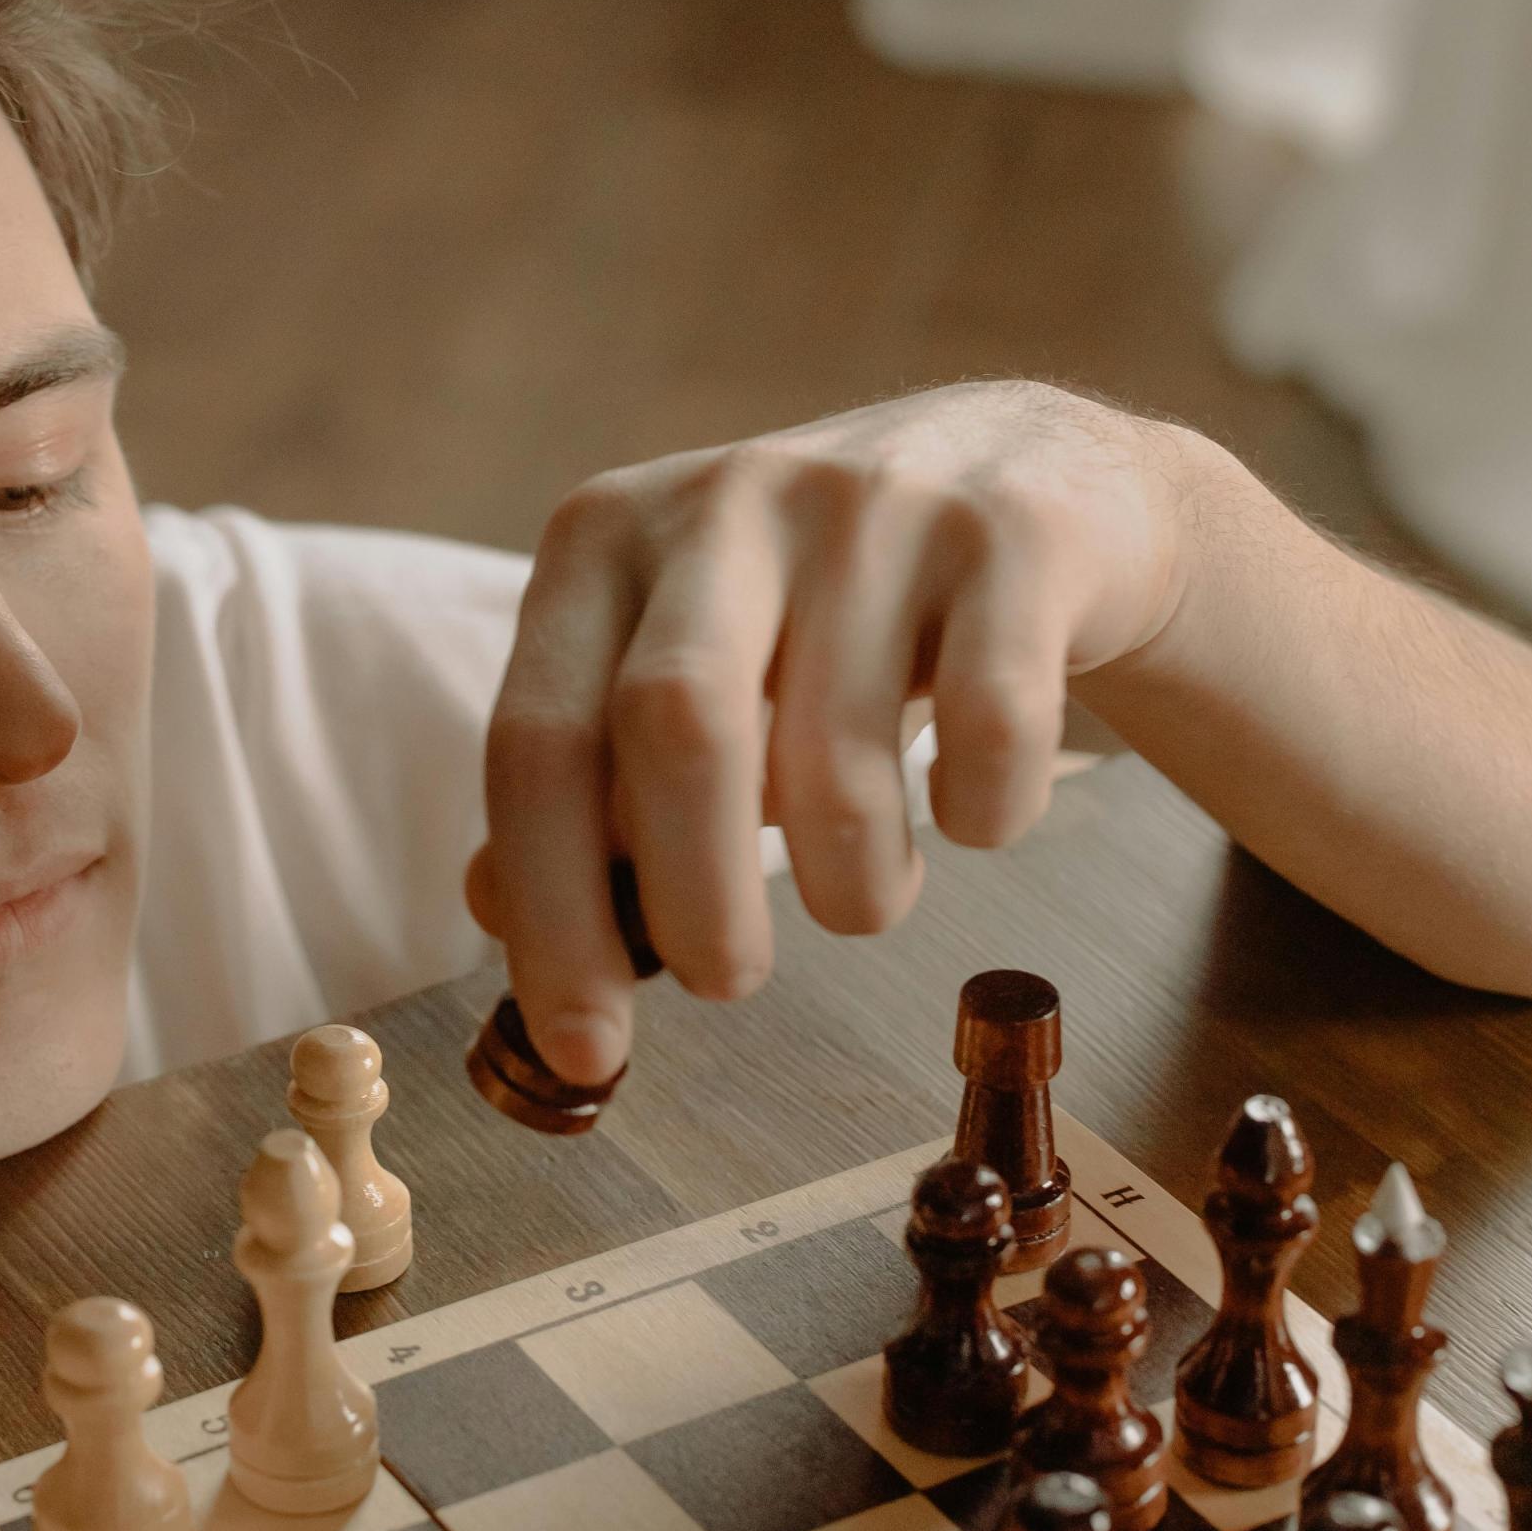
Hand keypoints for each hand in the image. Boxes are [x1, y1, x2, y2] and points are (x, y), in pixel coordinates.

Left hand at [471, 380, 1220, 1084]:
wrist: (1039, 478)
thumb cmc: (825, 614)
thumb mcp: (684, 669)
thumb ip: (586, 783)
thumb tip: (492, 908)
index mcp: (603, 541)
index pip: (536, 742)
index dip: (552, 913)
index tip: (585, 1052)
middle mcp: (724, 502)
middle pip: (672, 727)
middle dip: (696, 901)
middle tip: (730, 984)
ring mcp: (874, 503)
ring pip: (835, 749)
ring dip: (853, 883)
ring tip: (866, 896)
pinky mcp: (1017, 533)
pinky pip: (992, 726)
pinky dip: (980, 816)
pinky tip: (973, 819)